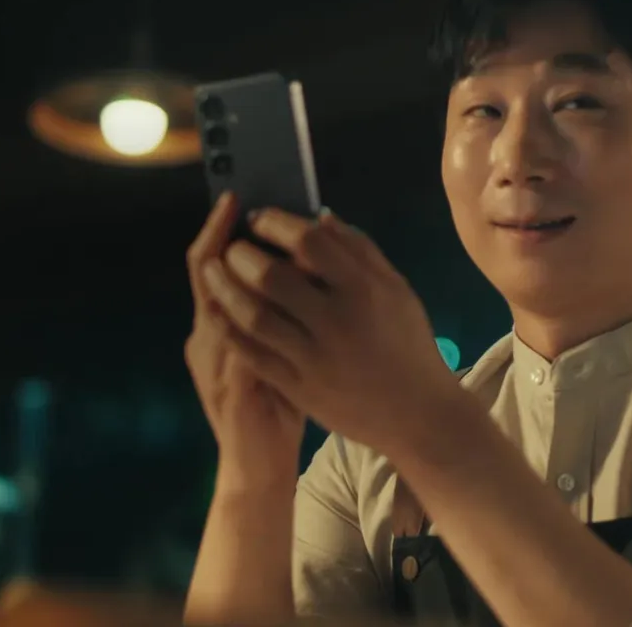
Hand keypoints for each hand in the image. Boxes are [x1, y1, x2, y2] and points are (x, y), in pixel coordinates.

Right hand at [184, 193, 305, 490]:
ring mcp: (214, 366)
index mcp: (216, 325)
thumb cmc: (274, 397)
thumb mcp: (273, 342)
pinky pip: (238, 354)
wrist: (259, 462)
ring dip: (232, 277)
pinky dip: (252, 326)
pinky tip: (271, 302)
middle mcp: (206, 340)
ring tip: (248, 242)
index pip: (211, 265)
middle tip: (237, 203)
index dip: (219, 230)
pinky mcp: (232, 394)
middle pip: (204, 279)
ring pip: (214, 311)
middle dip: (219, 240)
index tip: (236, 194)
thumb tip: (299, 248)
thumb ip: (278, 300)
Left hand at [199, 207, 454, 452]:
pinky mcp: (298, 387)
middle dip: (241, 254)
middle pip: (271, 276)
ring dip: (224, 288)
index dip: (276, 223)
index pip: (309, 242)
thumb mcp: (397, 290)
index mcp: (364, 290)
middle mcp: (337, 320)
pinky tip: (218, 311)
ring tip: (214, 272)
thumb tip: (319, 217)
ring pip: (252, 315)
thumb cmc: (409, 345)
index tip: (259, 219)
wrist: (417, 414)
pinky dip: (227, 327)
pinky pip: (251, 352)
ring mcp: (314, 357)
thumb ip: (361, 251)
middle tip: (233, 248)